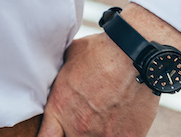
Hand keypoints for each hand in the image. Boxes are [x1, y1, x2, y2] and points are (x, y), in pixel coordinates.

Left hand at [39, 29, 157, 135]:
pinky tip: (122, 119)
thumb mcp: (68, 60)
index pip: (46, 136)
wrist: (134, 55)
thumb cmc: (100, 52)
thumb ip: (61, 80)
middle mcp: (79, 127)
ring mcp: (104, 135)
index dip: (50, 133)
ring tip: (105, 115)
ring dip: (99, 131)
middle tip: (86, 114)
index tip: (56, 129)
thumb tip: (57, 78)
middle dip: (75, 130)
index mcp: (59, 108)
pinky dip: (120, 132)